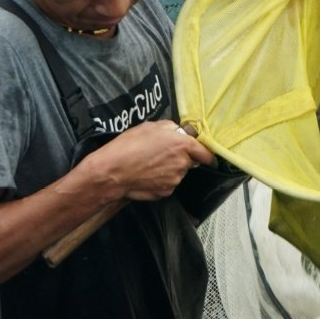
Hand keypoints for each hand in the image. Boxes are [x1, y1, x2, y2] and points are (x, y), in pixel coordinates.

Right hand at [90, 120, 215, 201]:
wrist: (113, 171)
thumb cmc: (130, 145)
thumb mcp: (152, 126)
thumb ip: (171, 129)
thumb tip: (178, 133)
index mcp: (183, 145)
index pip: (206, 152)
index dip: (205, 153)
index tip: (205, 154)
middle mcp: (182, 164)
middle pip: (190, 161)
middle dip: (181, 157)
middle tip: (162, 153)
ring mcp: (174, 180)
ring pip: (178, 172)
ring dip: (170, 168)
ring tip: (150, 163)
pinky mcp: (165, 192)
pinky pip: (168, 183)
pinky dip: (161, 179)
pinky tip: (147, 174)